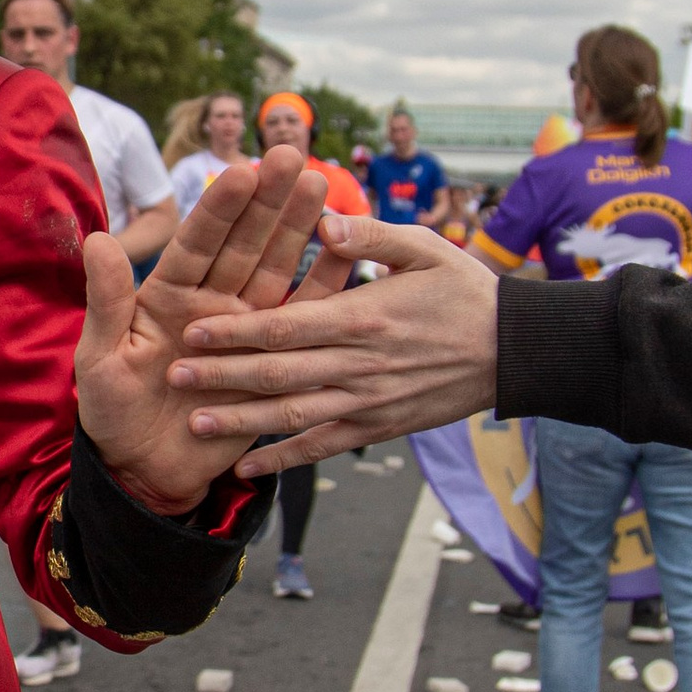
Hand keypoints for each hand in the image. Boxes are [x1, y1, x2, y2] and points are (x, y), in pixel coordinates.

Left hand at [74, 145, 345, 506]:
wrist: (142, 469)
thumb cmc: (112, 410)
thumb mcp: (100, 358)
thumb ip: (106, 300)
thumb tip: (95, 237)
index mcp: (168, 295)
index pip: (198, 241)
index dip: (220, 208)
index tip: (244, 170)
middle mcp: (211, 303)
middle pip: (244, 243)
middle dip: (269, 200)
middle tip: (294, 156)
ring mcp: (244, 331)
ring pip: (278, 271)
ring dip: (300, 231)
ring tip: (323, 186)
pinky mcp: (271, 363)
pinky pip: (303, 324)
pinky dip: (324, 288)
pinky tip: (348, 251)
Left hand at [165, 214, 501, 466]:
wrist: (517, 351)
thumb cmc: (467, 290)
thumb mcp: (425, 248)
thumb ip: (370, 236)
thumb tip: (323, 224)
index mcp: (365, 316)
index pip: (286, 325)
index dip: (236, 330)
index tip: (192, 329)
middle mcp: (362, 365)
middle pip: (279, 374)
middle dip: (222, 378)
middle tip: (174, 377)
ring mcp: (370, 402)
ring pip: (295, 417)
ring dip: (243, 424)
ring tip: (197, 425)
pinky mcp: (381, 428)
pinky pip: (326, 447)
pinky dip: (286, 459)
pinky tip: (249, 468)